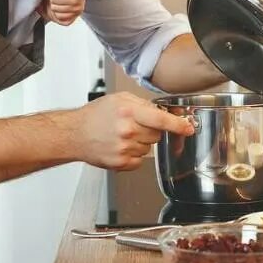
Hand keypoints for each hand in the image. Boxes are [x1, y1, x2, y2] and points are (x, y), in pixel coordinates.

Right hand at [74, 92, 194, 170]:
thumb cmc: (95, 115)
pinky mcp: (120, 163)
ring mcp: (124, 149)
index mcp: (128, 112)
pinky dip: (134, 155)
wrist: (74, 134)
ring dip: (141, 143)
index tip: (188, 128)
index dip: (177, 125)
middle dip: (150, 131)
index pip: (161, 119)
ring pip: (149, 148)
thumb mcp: (119, 99)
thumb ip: (142, 104)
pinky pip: (140, 160)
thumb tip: (163, 112)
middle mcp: (127, 131)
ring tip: (122, 136)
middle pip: (157, 135)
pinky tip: (119, 147)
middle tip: (133, 126)